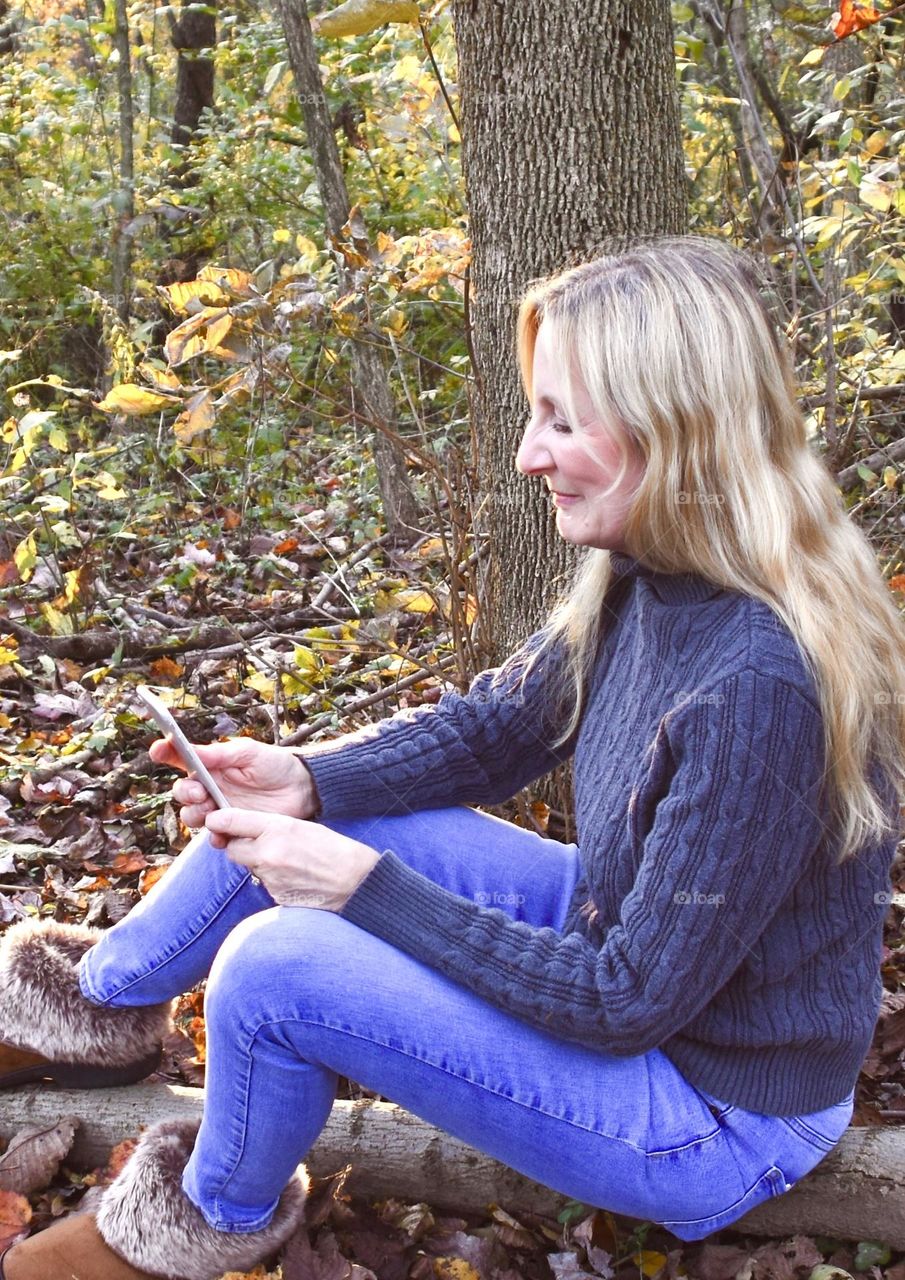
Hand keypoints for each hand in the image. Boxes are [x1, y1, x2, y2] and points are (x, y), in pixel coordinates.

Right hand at [148, 737, 319, 845]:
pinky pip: (213, 837)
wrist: (303, 790)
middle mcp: (211, 788)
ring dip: (196, 814)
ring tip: (212, 810)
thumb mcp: (250, 753)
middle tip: (201, 792)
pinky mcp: (232, 829)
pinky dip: (213, 836)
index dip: (165, 753)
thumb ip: (220, 755)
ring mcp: (220, 810)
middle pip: (182, 792)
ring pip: (192, 816)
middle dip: (185, 792)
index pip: (181, 759)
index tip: (157, 749)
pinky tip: (221, 833)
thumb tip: (191, 751)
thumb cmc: (276, 765)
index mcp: (212, 765)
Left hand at [204, 808, 380, 910]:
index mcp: (277, 828)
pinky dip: (272, 879)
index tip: (215, 820)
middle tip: (258, 844)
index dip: (220, 820)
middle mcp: (268, 852)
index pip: (231, 821)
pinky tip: (293, 876)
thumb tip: (240, 830)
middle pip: (232, 848)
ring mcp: (270, 876)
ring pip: (248, 866)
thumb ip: (269, 827)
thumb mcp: (301, 827)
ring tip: (286, 861)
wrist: (353, 881)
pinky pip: (262, 883)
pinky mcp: (273, 895)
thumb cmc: (331, 849)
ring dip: (257, 863)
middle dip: (240, 846)